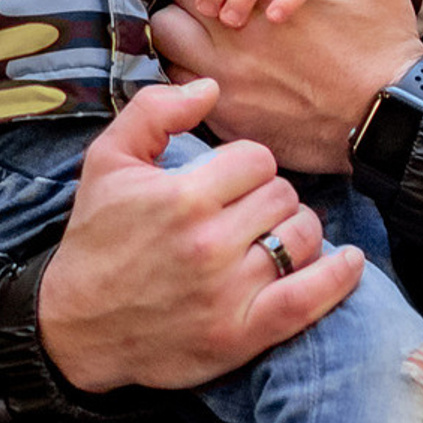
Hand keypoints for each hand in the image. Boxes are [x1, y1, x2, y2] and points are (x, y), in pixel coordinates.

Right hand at [36, 77, 362, 395]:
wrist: (74, 328)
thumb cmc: (97, 240)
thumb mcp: (107, 162)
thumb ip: (155, 110)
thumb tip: (211, 87)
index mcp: (182, 197)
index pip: (258, 159)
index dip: (247, 167)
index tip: (228, 184)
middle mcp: (208, 244)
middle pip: (283, 195)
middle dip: (269, 198)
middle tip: (244, 214)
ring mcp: (228, 292)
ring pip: (302, 236)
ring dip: (295, 232)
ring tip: (270, 238)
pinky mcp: (240, 335)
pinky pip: (309, 298)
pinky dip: (337, 277)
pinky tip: (348, 262)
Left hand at [154, 0, 422, 175]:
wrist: (385, 110)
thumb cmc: (380, 36)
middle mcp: (235, 30)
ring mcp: (225, 75)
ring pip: (169, 37)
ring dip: (184, 28)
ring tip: (210, 31)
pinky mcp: (225, 112)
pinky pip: (177, 83)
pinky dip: (187, 69)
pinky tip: (216, 66)